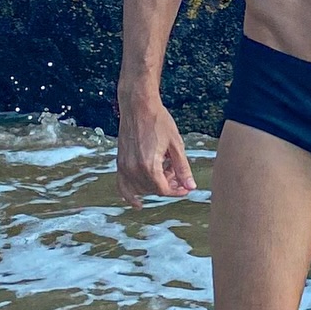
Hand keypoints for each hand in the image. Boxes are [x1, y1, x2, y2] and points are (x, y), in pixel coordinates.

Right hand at [116, 93, 196, 208]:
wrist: (138, 106)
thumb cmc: (158, 121)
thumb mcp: (176, 144)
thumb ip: (182, 168)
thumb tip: (191, 187)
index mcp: (149, 165)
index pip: (163, 190)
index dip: (176, 191)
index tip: (185, 188)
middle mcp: (134, 169)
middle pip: (152, 190)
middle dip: (167, 186)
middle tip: (177, 173)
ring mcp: (124, 166)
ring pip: (140, 188)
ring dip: (153, 186)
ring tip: (164, 171)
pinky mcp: (120, 162)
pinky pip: (122, 185)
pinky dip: (128, 195)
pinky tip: (136, 203)